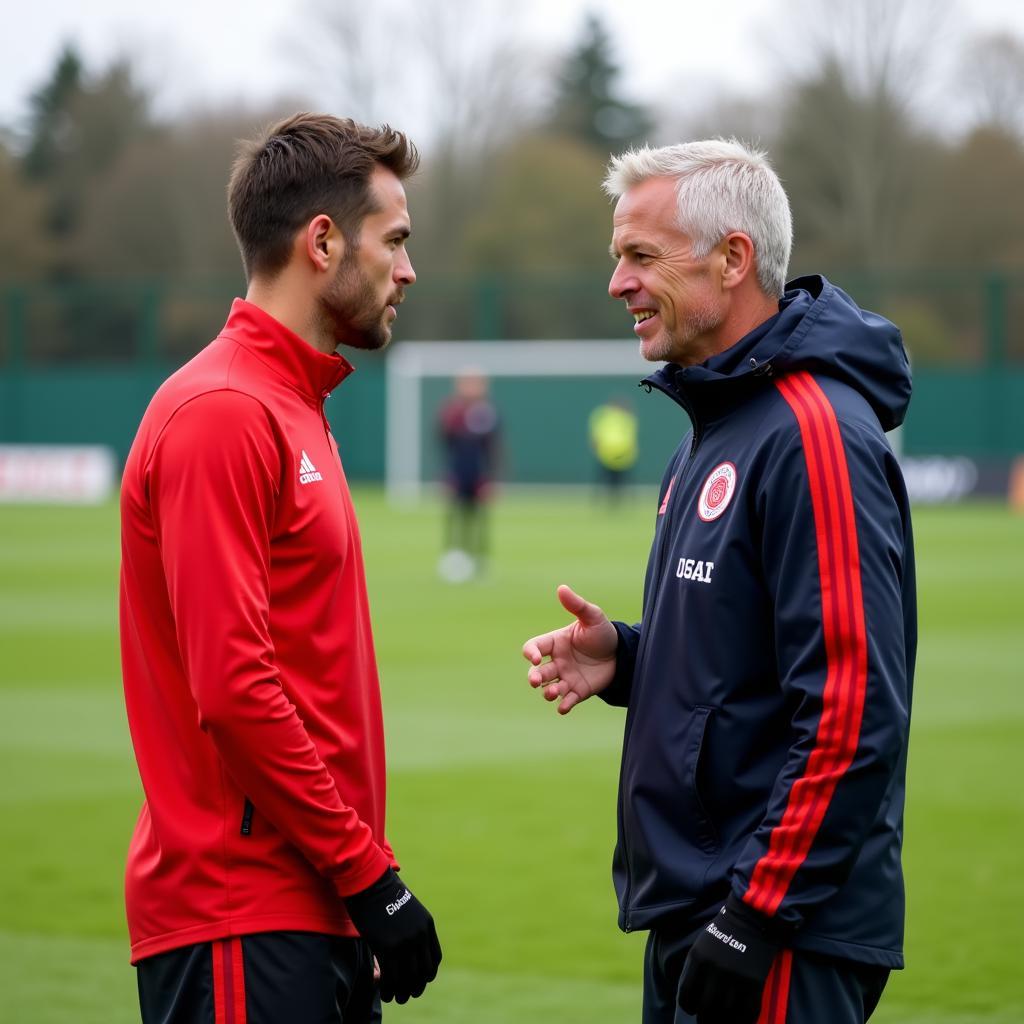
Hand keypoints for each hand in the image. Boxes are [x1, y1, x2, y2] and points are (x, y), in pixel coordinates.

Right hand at [344, 868, 440, 1003]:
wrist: (370, 883)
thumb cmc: (385, 895)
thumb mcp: (408, 911)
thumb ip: (411, 930)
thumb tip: (408, 952)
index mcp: (427, 926)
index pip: (434, 959)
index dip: (427, 974)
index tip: (420, 980)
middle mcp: (419, 936)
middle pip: (422, 972)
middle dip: (416, 987)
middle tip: (408, 995)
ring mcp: (404, 942)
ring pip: (407, 978)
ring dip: (402, 992)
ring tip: (396, 998)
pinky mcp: (386, 946)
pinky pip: (391, 976)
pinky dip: (388, 988)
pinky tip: (384, 993)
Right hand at [522, 584, 617, 713]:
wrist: (622, 654)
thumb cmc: (603, 633)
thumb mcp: (592, 617)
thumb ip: (577, 605)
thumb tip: (561, 588)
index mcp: (555, 643)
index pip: (533, 647)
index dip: (530, 653)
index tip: (535, 658)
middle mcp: (557, 661)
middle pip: (537, 671)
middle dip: (533, 677)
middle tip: (535, 681)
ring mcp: (566, 677)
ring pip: (549, 688)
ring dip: (547, 692)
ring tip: (553, 692)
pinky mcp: (578, 691)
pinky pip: (566, 701)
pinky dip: (563, 705)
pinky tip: (564, 706)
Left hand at [677, 894, 782, 1022]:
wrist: (752, 917)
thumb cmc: (725, 930)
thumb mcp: (702, 944)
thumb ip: (696, 968)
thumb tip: (693, 995)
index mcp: (698, 959)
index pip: (686, 994)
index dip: (688, 1005)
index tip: (692, 1008)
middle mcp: (715, 971)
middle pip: (705, 1008)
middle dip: (704, 1019)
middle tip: (706, 1020)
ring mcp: (736, 978)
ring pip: (725, 1014)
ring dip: (723, 1022)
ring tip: (722, 1021)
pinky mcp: (755, 983)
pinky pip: (747, 1013)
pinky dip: (743, 1021)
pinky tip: (739, 1021)